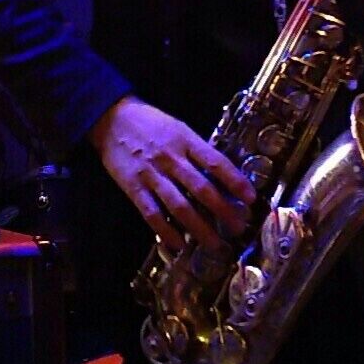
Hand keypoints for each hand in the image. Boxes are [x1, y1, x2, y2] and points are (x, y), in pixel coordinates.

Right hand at [88, 96, 255, 251]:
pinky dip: (166, 232)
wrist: (112, 118)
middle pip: (201, 189)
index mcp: (185, 140)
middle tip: (239, 228)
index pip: (216, 162)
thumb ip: (196, 149)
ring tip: (215, 244)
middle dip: (223, 210)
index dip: (235, 180)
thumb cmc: (151, 122)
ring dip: (200, 228)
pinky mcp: (134, 188)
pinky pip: (152, 214)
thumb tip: (220, 174)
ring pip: (180, 206)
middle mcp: (171, 158)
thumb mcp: (178, 128)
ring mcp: (152, 175)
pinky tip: (179, 245)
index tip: (251, 198)